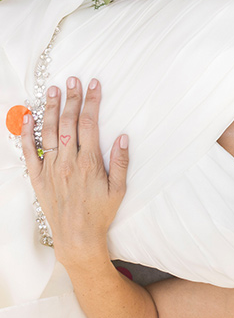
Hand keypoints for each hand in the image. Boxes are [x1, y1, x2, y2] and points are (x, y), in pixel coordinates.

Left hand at [22, 77, 127, 265]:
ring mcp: (50, 169)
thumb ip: (121, 161)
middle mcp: (67, 163)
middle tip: (73, 80)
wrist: (77, 237)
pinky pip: (29, 151)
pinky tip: (28, 117)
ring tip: (52, 90)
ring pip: (48, 132)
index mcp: (89, 163)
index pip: (89, 124)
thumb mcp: (119, 189)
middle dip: (71, 99)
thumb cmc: (101, 213)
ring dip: (50, 109)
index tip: (94, 85)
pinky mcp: (37, 178)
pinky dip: (26, 133)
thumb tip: (122, 136)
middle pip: (68, 123)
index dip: (91, 102)